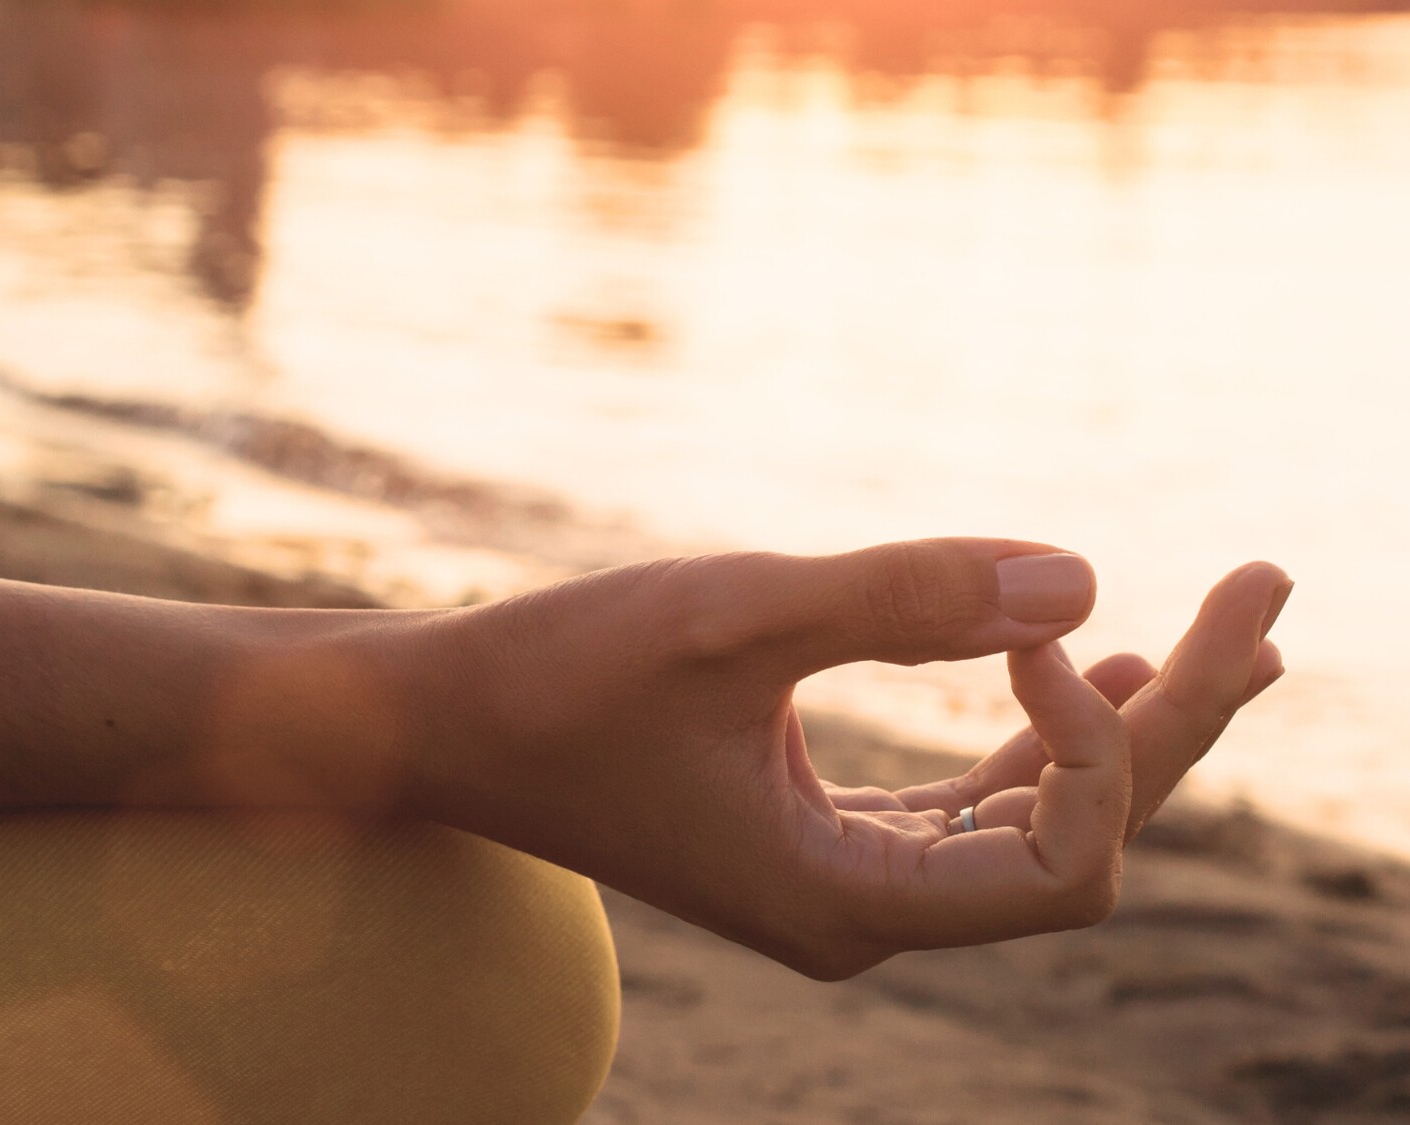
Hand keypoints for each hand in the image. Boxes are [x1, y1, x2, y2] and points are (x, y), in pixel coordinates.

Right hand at [415, 540, 1288, 978]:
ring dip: (1122, 726)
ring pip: (1031, 817)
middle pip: (1077, 838)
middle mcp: (862, 914)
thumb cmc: (561, 677)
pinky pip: (967, 802)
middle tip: (1271, 590)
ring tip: (1221, 630)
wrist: (444, 724)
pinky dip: (1031, 739)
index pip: (1062, 862)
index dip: (1095, 746)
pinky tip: (1076, 665)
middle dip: (1178, 718)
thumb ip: (903, 598)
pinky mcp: (816, 832)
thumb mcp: (730, 618)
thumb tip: (1083, 574)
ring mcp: (842, 879)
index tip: (1032, 627)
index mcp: (846, 903)